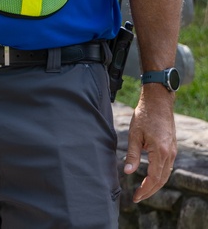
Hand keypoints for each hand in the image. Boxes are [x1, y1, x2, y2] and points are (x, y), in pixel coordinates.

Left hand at [124, 87, 176, 201]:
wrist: (159, 102)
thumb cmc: (144, 116)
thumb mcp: (134, 134)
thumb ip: (132, 154)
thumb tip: (127, 172)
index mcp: (160, 152)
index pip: (154, 178)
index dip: (145, 190)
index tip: (136, 197)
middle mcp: (170, 154)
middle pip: (162, 180)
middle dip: (150, 191)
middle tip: (138, 198)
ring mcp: (173, 151)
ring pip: (166, 174)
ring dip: (155, 184)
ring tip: (143, 191)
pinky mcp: (172, 147)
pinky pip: (167, 166)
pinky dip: (160, 175)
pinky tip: (151, 177)